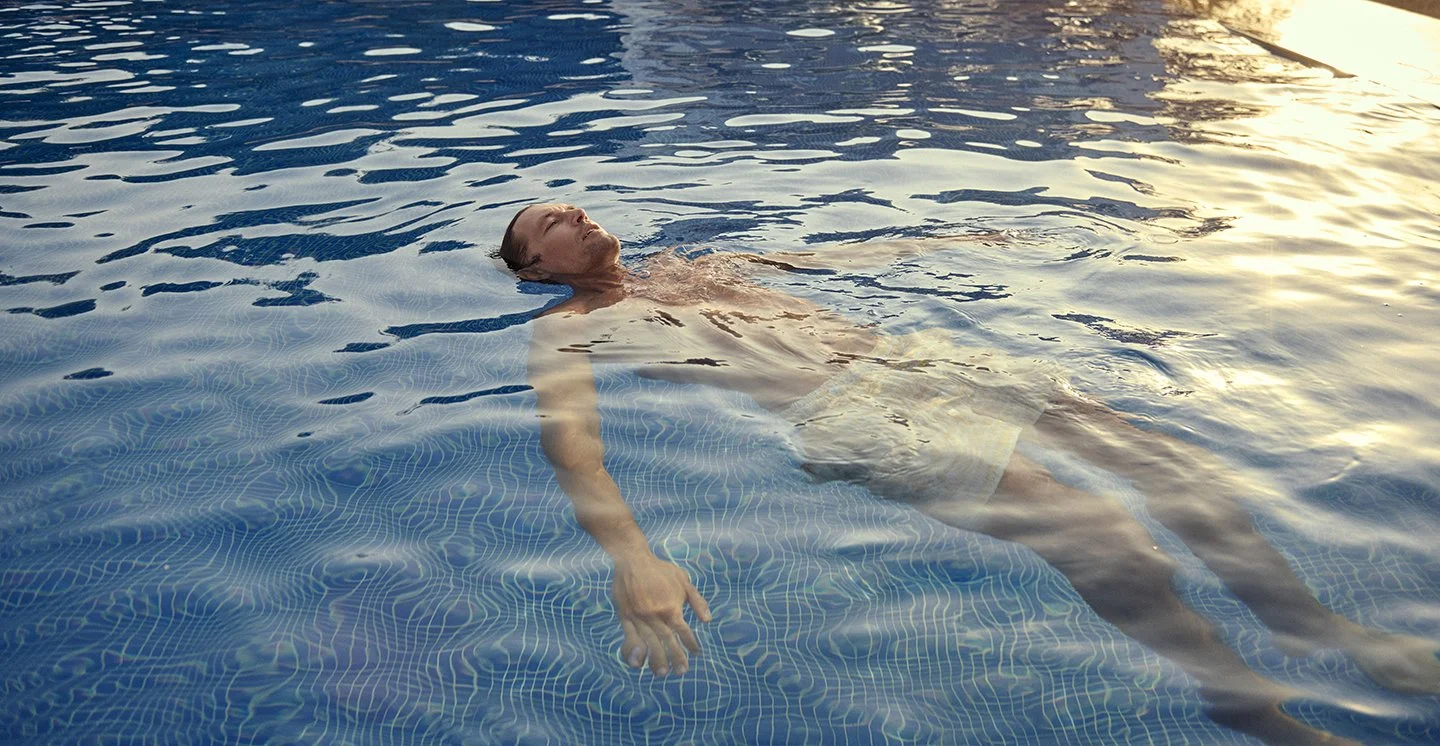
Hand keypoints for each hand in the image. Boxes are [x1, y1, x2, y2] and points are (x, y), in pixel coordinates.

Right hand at [611, 553, 710, 675]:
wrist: (632, 559)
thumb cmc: (660, 570)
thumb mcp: (683, 580)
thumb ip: (696, 601)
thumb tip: (708, 620)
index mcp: (671, 606)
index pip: (683, 631)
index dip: (691, 643)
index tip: (696, 653)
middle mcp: (655, 614)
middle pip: (667, 641)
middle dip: (675, 657)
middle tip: (681, 671)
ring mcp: (639, 617)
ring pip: (649, 642)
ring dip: (656, 659)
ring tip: (662, 673)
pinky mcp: (625, 617)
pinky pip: (629, 637)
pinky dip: (634, 651)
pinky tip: (638, 663)